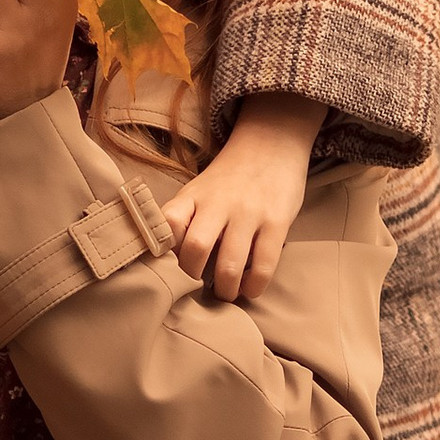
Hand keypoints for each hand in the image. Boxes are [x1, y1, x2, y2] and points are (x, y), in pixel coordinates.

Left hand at [163, 92, 324, 304]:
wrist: (271, 145)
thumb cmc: (229, 178)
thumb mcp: (198, 189)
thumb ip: (183, 218)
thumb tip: (167, 261)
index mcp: (193, 195)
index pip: (166, 223)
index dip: (162, 251)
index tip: (167, 267)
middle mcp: (218, 203)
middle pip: (195, 248)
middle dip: (193, 279)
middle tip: (197, 290)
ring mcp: (249, 212)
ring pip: (229, 264)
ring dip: (225, 289)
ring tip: (226, 294)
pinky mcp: (277, 222)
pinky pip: (264, 265)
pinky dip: (254, 286)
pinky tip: (250, 288)